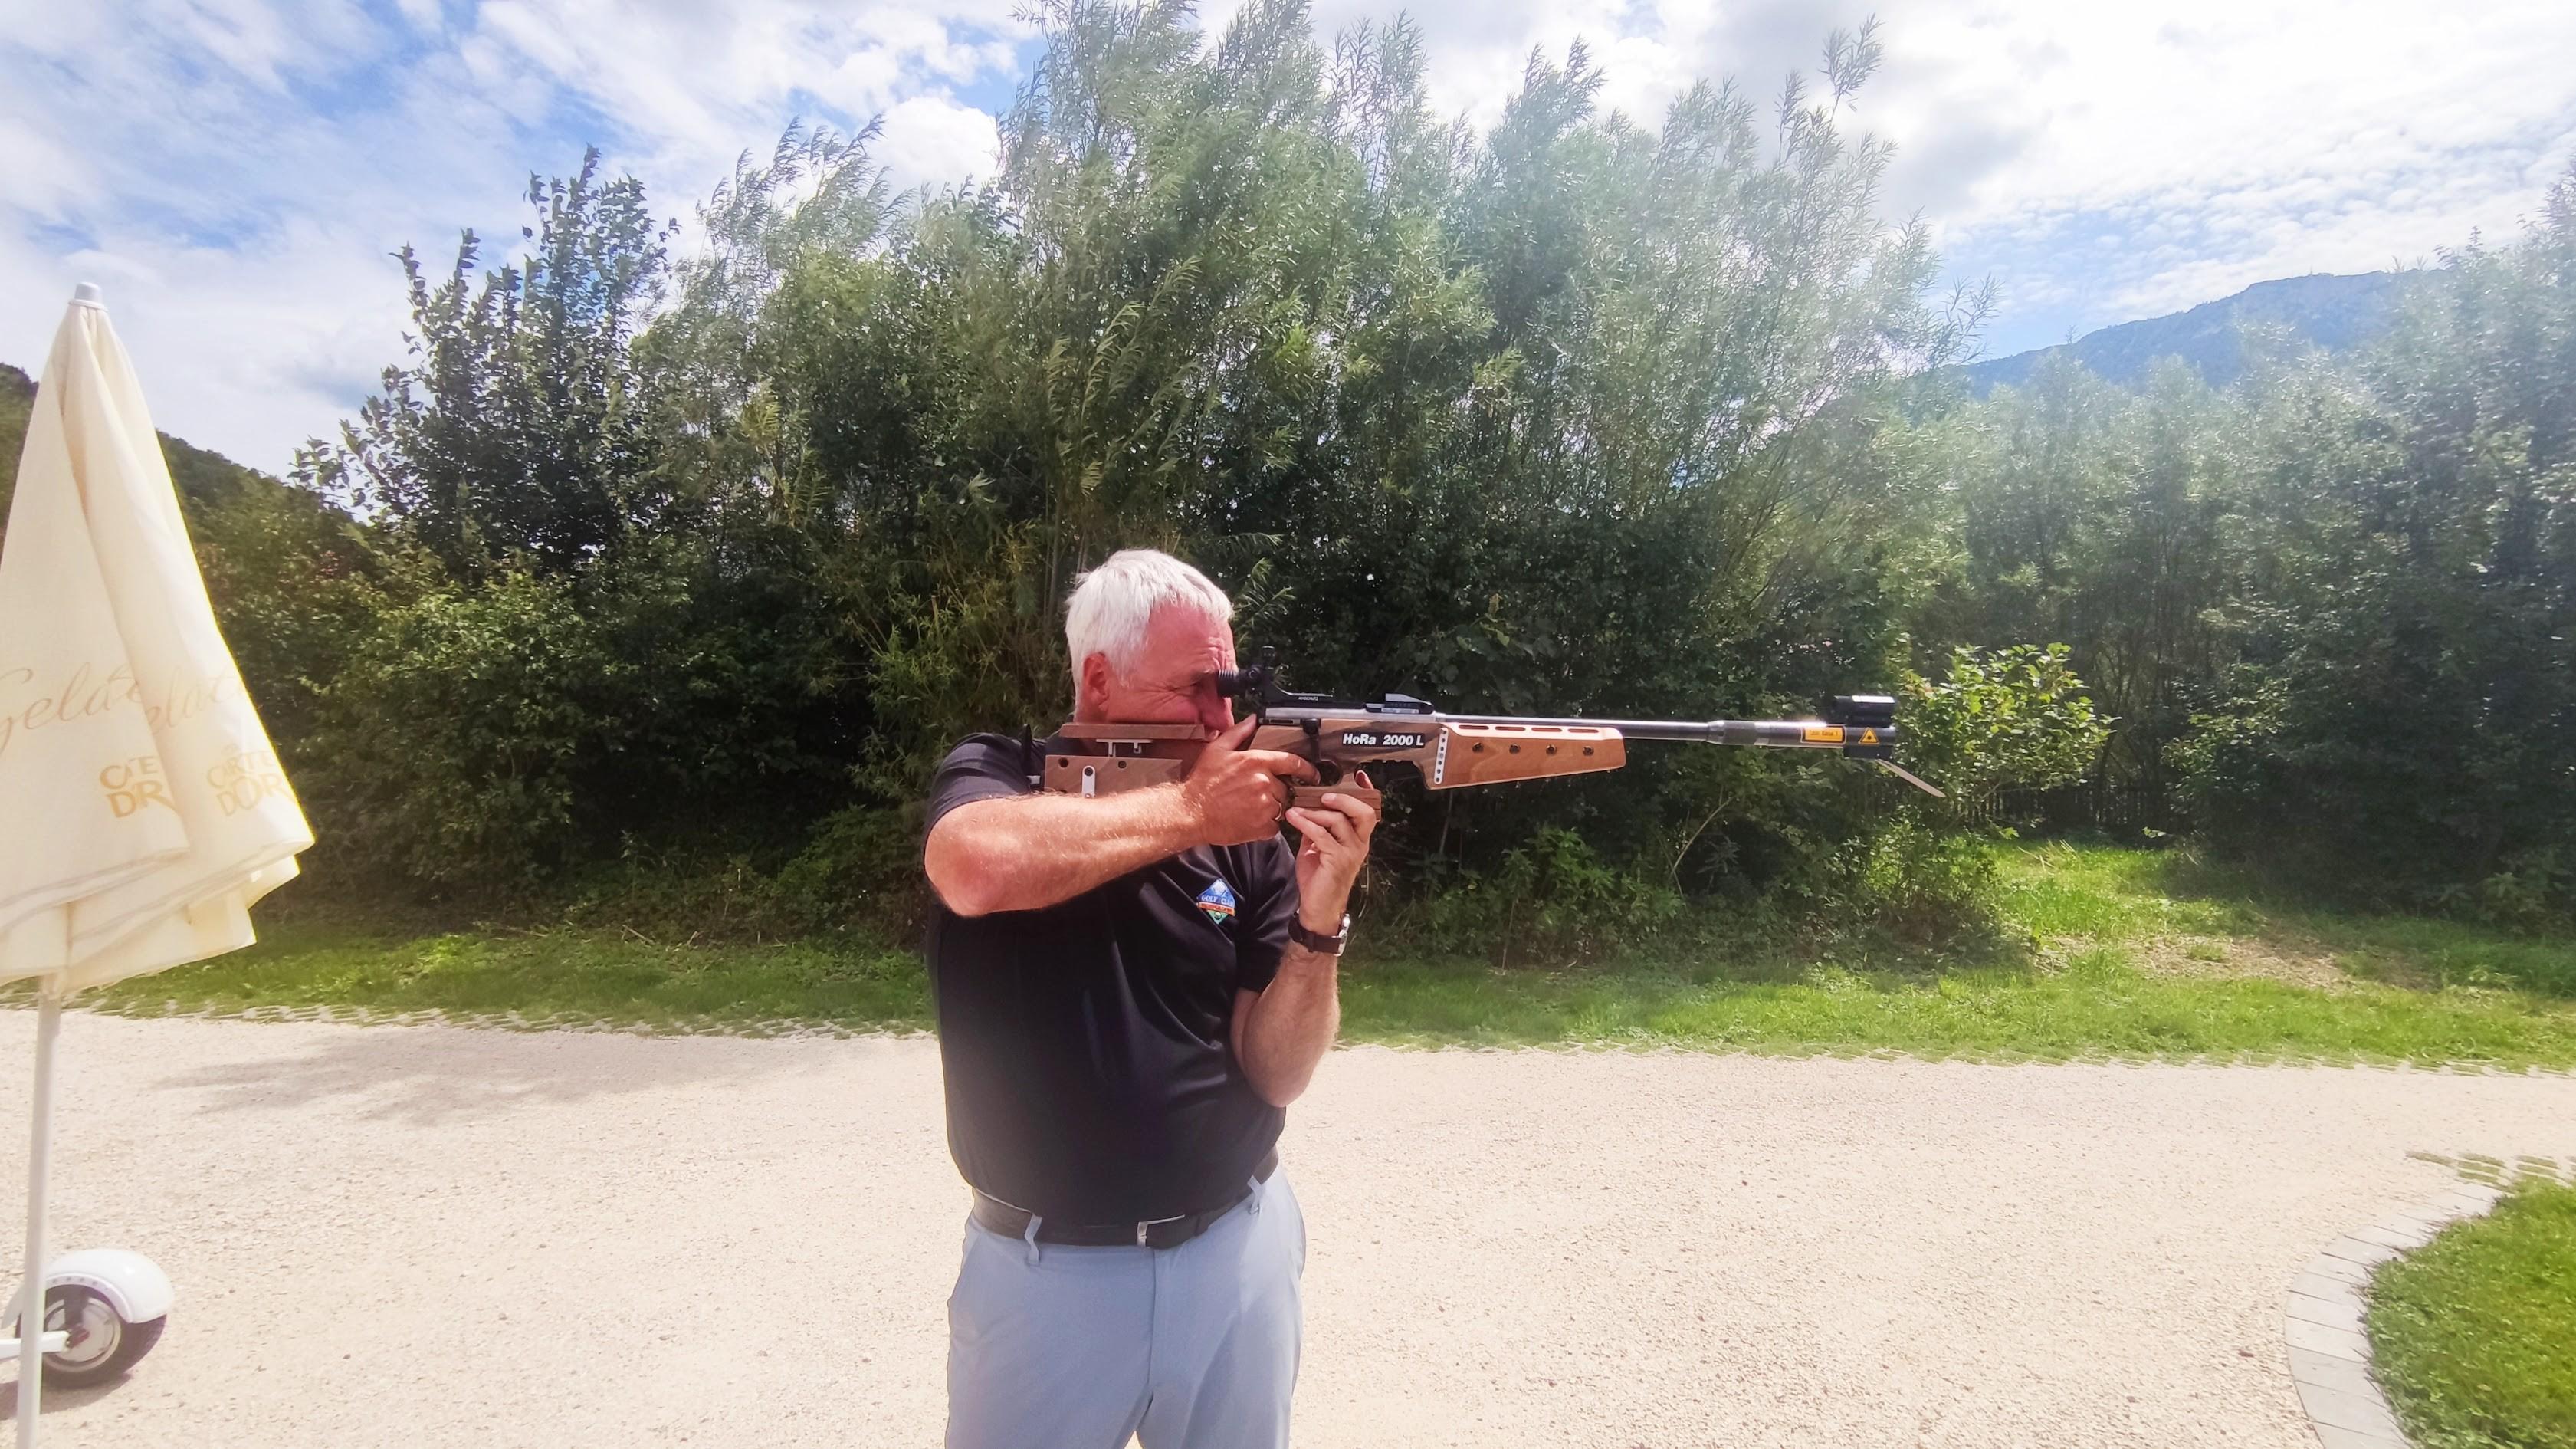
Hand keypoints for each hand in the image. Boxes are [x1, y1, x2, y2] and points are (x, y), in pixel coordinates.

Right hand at [1180, 714, 1318, 845]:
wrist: (1191, 812)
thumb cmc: (1202, 783)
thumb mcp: (1217, 750)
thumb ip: (1239, 733)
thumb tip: (1253, 721)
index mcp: (1256, 762)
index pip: (1293, 762)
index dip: (1307, 769)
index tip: (1311, 774)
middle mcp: (1264, 783)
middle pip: (1285, 787)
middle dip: (1274, 790)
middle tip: (1254, 794)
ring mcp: (1265, 806)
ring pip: (1280, 807)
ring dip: (1270, 808)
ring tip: (1248, 807)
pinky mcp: (1261, 826)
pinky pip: (1273, 826)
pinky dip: (1265, 825)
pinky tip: (1249, 820)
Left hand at [1286, 771, 1378, 929]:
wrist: (1318, 908)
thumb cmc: (1318, 879)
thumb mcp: (1316, 847)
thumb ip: (1316, 827)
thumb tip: (1306, 807)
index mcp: (1357, 839)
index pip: (1369, 811)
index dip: (1366, 792)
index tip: (1359, 776)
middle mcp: (1359, 844)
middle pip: (1364, 812)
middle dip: (1345, 798)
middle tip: (1324, 795)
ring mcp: (1350, 853)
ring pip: (1339, 821)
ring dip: (1315, 811)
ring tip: (1297, 807)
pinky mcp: (1337, 861)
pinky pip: (1322, 835)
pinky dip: (1306, 823)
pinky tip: (1293, 818)